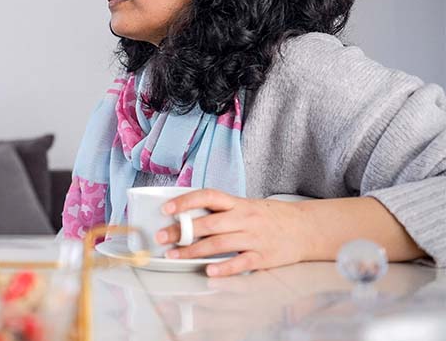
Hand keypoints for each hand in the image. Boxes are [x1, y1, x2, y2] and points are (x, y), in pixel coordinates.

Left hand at [157, 189, 308, 276]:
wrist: (305, 228)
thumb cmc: (268, 217)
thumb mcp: (244, 206)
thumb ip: (220, 211)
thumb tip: (185, 215)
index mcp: (237, 203)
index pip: (208, 196)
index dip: (186, 201)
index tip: (166, 209)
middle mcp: (244, 218)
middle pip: (209, 223)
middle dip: (181, 231)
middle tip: (161, 237)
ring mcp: (254, 238)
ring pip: (220, 244)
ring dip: (194, 251)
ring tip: (175, 255)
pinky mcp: (263, 256)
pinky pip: (241, 262)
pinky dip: (224, 268)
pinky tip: (209, 271)